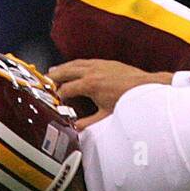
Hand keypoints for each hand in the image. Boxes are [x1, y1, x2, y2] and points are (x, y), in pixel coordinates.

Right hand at [48, 59, 169, 128]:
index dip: (58, 96)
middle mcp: (92, 71)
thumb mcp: (106, 115)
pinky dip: (76, 64)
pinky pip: (85, 61)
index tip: (54, 100)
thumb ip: (88, 123)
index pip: (67, 89)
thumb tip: (76, 129)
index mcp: (90, 84)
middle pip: (66, 71)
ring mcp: (99, 64)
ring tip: (54, 72)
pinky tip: (74, 67)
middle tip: (44, 81)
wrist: (145, 86)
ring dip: (63, 68)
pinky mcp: (106, 62)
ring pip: (75, 64)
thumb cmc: (128, 99)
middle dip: (54, 77)